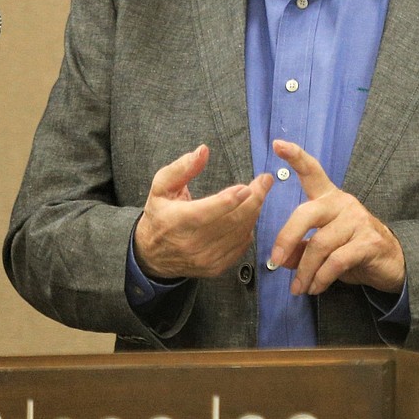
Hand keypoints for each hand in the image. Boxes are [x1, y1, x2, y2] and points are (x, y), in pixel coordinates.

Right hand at [134, 144, 271, 279]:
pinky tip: (248, 214)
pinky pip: (241, 245)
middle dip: (254, 199)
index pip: (207, 212)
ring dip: (254, 211)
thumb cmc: (160, 215)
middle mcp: (192, 244)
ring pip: (240, 233)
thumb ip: (182, 168)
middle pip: (232, 222)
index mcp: (177, 221)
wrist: (153, 255)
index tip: (248, 186)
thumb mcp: (161, 187)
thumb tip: (203, 150)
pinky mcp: (216, 267)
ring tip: (258, 193)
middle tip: (265, 181)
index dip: (230, 200)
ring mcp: (206, 259)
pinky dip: (248, 228)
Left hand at [268, 139, 404, 295]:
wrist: (392, 262)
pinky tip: (315, 288)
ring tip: (298, 288)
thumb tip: (281, 258)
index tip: (278, 144)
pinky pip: (336, 261)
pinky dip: (321, 278)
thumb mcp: (324, 248)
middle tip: (274, 260)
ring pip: (320, 244)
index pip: (312, 172)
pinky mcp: (368, 242)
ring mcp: (357, 221)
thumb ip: (301, 248)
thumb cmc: (352, 249)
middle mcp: (343, 204)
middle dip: (286, 238)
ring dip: (305, 271)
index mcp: (329, 198)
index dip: (295, 157)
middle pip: (306, 214)